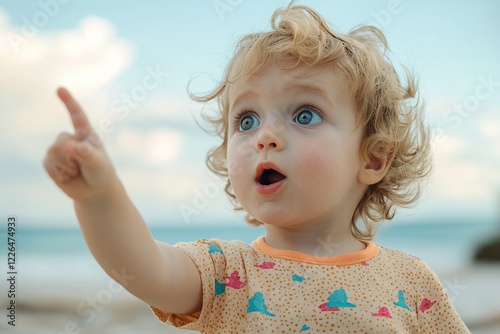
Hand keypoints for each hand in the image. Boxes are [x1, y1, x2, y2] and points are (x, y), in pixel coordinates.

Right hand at [43, 87, 118, 202]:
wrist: (94, 191)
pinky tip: (67, 177)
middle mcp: (71, 138)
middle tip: (82, 166)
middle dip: (71, 158)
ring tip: (76, 172)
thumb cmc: (101, 173)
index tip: (60, 89)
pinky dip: (58, 174)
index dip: (69, 102)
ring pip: (53, 153)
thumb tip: (69, 146)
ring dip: (66, 167)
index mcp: (86, 134)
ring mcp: (59, 149)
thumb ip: (86, 154)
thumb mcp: (99, 163)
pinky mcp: (50, 162)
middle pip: (61, 142)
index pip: (77, 115)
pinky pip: (48, 164)